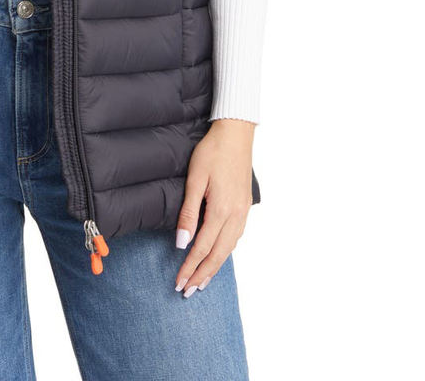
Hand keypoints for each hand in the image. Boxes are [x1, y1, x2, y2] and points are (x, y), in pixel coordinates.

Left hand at [174, 118, 254, 295]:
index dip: (189, 266)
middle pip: (218, 254)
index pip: (203, 247)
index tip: (179, 282)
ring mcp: (243, 211)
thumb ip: (188, 213)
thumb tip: (181, 242)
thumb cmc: (212, 151)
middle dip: (202, 275)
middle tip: (188, 291)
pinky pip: (235, 237)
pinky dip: (225, 252)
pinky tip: (218, 256)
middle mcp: (236, 215)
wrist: (236, 133)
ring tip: (201, 281)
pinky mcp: (245, 206)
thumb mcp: (195, 179)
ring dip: (214, 267)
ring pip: (229, 248)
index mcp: (222, 210)